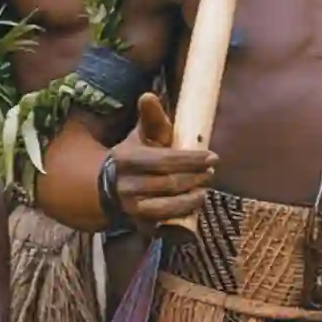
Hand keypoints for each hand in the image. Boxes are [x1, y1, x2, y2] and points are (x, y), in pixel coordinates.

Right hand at [112, 92, 216, 225]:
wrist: (108, 188)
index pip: (164, 160)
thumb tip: (148, 95)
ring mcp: (132, 209)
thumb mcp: (141, 135)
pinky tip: (194, 206)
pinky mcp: (139, 226)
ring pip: (167, 207)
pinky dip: (182, 217)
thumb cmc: (135, 155)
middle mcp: (126, 186)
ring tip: (204, 190)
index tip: (212, 157)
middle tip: (210, 172)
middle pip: (169, 183)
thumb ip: (150, 118)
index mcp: (127, 159)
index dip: (191, 160)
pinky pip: (164, 225)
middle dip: (195, 178)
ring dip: (191, 199)